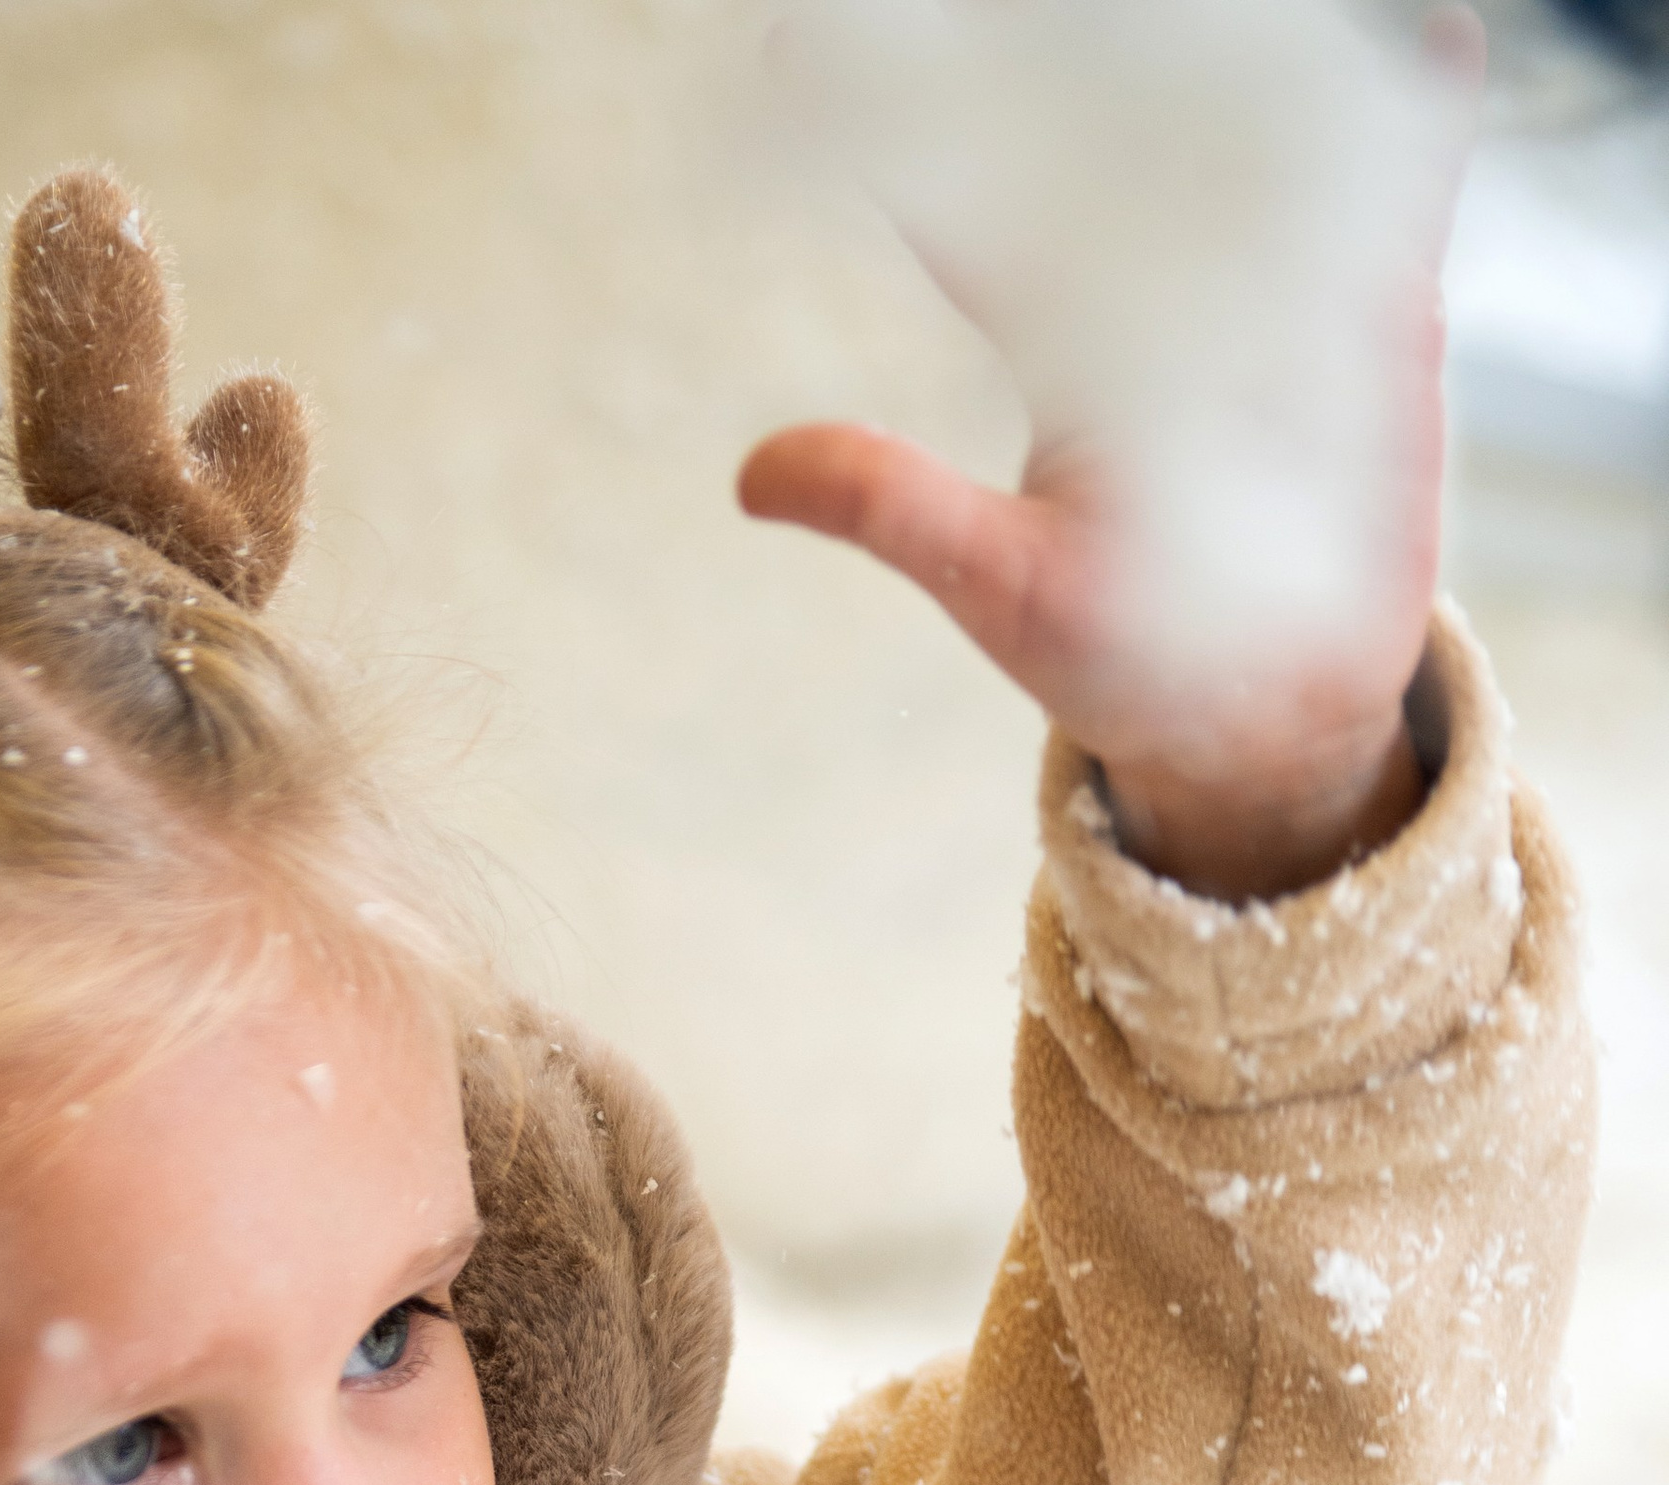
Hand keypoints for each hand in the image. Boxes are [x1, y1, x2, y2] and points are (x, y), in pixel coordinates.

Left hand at [737, 10, 1480, 903]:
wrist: (1267, 715)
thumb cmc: (1128, 657)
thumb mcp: (1000, 587)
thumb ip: (895, 510)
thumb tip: (750, 475)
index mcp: (1064, 343)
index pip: (975, 212)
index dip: (915, 128)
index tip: (823, 51)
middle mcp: (1165, 295)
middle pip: (1124, 135)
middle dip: (1104, 45)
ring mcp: (1274, 298)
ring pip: (1262, 143)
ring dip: (1261, 56)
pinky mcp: (1375, 323)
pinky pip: (1399, 206)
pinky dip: (1421, 123)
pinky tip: (1435, 40)